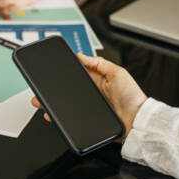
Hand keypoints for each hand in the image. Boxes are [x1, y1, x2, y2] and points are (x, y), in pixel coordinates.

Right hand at [31, 54, 146, 141]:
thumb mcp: (118, 73)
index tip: (52, 70)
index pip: (77, 73)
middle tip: (41, 89)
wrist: (137, 122)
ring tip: (42, 103)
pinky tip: (52, 116)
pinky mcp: (87, 120)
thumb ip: (100, 63)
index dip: (65, 72)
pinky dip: (60, 118)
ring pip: (65, 104)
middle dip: (53, 89)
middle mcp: (91, 93)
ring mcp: (88, 107)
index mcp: (98, 80)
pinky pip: (71, 118)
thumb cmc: (133, 98)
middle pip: (67, 90)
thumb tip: (82, 55)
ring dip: (52, 104)